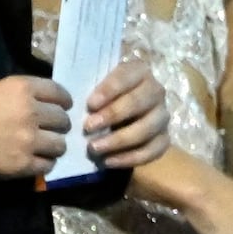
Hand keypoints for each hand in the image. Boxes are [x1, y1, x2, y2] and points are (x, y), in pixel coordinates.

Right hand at [0, 75, 72, 181]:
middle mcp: (31, 113)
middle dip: (59, 124)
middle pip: (63, 120)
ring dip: (54, 145)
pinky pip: (49, 164)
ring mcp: (29, 140)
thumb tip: (50, 103)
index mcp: (23, 89)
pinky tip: (36, 160)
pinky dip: (45, 163)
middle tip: (51, 129)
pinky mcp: (24, 163)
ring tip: (44, 146)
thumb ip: (25, 93)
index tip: (63, 107)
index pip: (59, 93)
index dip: (64, 101)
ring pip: (60, 144)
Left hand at [76, 55, 171, 174]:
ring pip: (147, 129)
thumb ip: (86, 86)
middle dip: (113, 115)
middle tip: (88, 127)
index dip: (109, 90)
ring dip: (119, 140)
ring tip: (94, 148)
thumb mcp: (94, 83)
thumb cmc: (101, 96)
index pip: (127, 76)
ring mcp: (162, 117)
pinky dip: (130, 158)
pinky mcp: (164, 139)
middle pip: (140, 102)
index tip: (89, 104)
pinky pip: (153, 151)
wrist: (118, 113)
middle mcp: (156, 91)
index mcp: (139, 71)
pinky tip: (108, 161)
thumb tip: (68, 95)